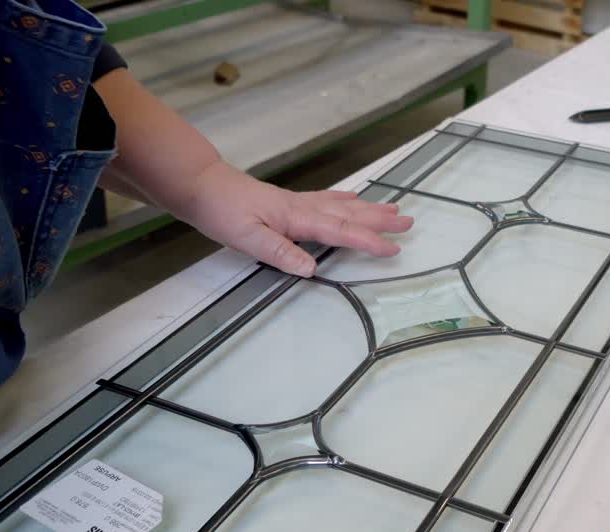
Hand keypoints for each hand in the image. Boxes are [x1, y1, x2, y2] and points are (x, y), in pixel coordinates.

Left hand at [187, 167, 413, 276]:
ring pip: (342, 206)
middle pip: (349, 214)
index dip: (367, 241)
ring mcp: (297, 203)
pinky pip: (326, 200)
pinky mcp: (288, 202)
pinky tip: (353, 199)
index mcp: (296, 218)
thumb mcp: (246, 237)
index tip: (392, 248)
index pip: (339, 231)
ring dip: (369, 210)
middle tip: (408, 222)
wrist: (201, 185)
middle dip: (379, 220)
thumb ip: (280, 252)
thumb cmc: (221, 211)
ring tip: (393, 210)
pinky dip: (344, 200)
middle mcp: (302, 207)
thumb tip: (311, 269)